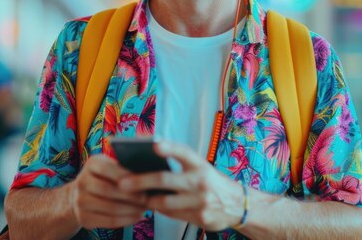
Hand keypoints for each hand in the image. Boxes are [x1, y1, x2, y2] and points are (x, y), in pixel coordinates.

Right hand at [71, 154, 147, 228]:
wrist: (83, 194)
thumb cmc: (107, 178)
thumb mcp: (113, 166)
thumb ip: (125, 167)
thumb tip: (147, 173)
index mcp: (92, 164)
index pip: (106, 168)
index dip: (125, 175)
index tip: (142, 181)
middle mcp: (82, 181)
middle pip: (107, 189)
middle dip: (130, 195)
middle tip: (146, 198)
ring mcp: (79, 201)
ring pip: (109, 207)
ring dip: (130, 209)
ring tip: (144, 208)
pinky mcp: (83, 218)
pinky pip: (108, 221)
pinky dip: (125, 220)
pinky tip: (136, 216)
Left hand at [118, 141, 244, 231]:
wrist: (238, 205)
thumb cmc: (211, 182)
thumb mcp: (201, 168)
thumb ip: (180, 165)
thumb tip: (149, 161)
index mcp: (200, 164)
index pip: (183, 152)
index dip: (169, 147)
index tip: (155, 144)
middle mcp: (200, 181)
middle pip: (165, 179)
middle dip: (140, 181)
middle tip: (122, 183)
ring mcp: (200, 201)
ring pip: (164, 202)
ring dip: (147, 200)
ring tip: (133, 197)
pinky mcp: (200, 217)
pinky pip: (172, 215)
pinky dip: (160, 210)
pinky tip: (152, 206)